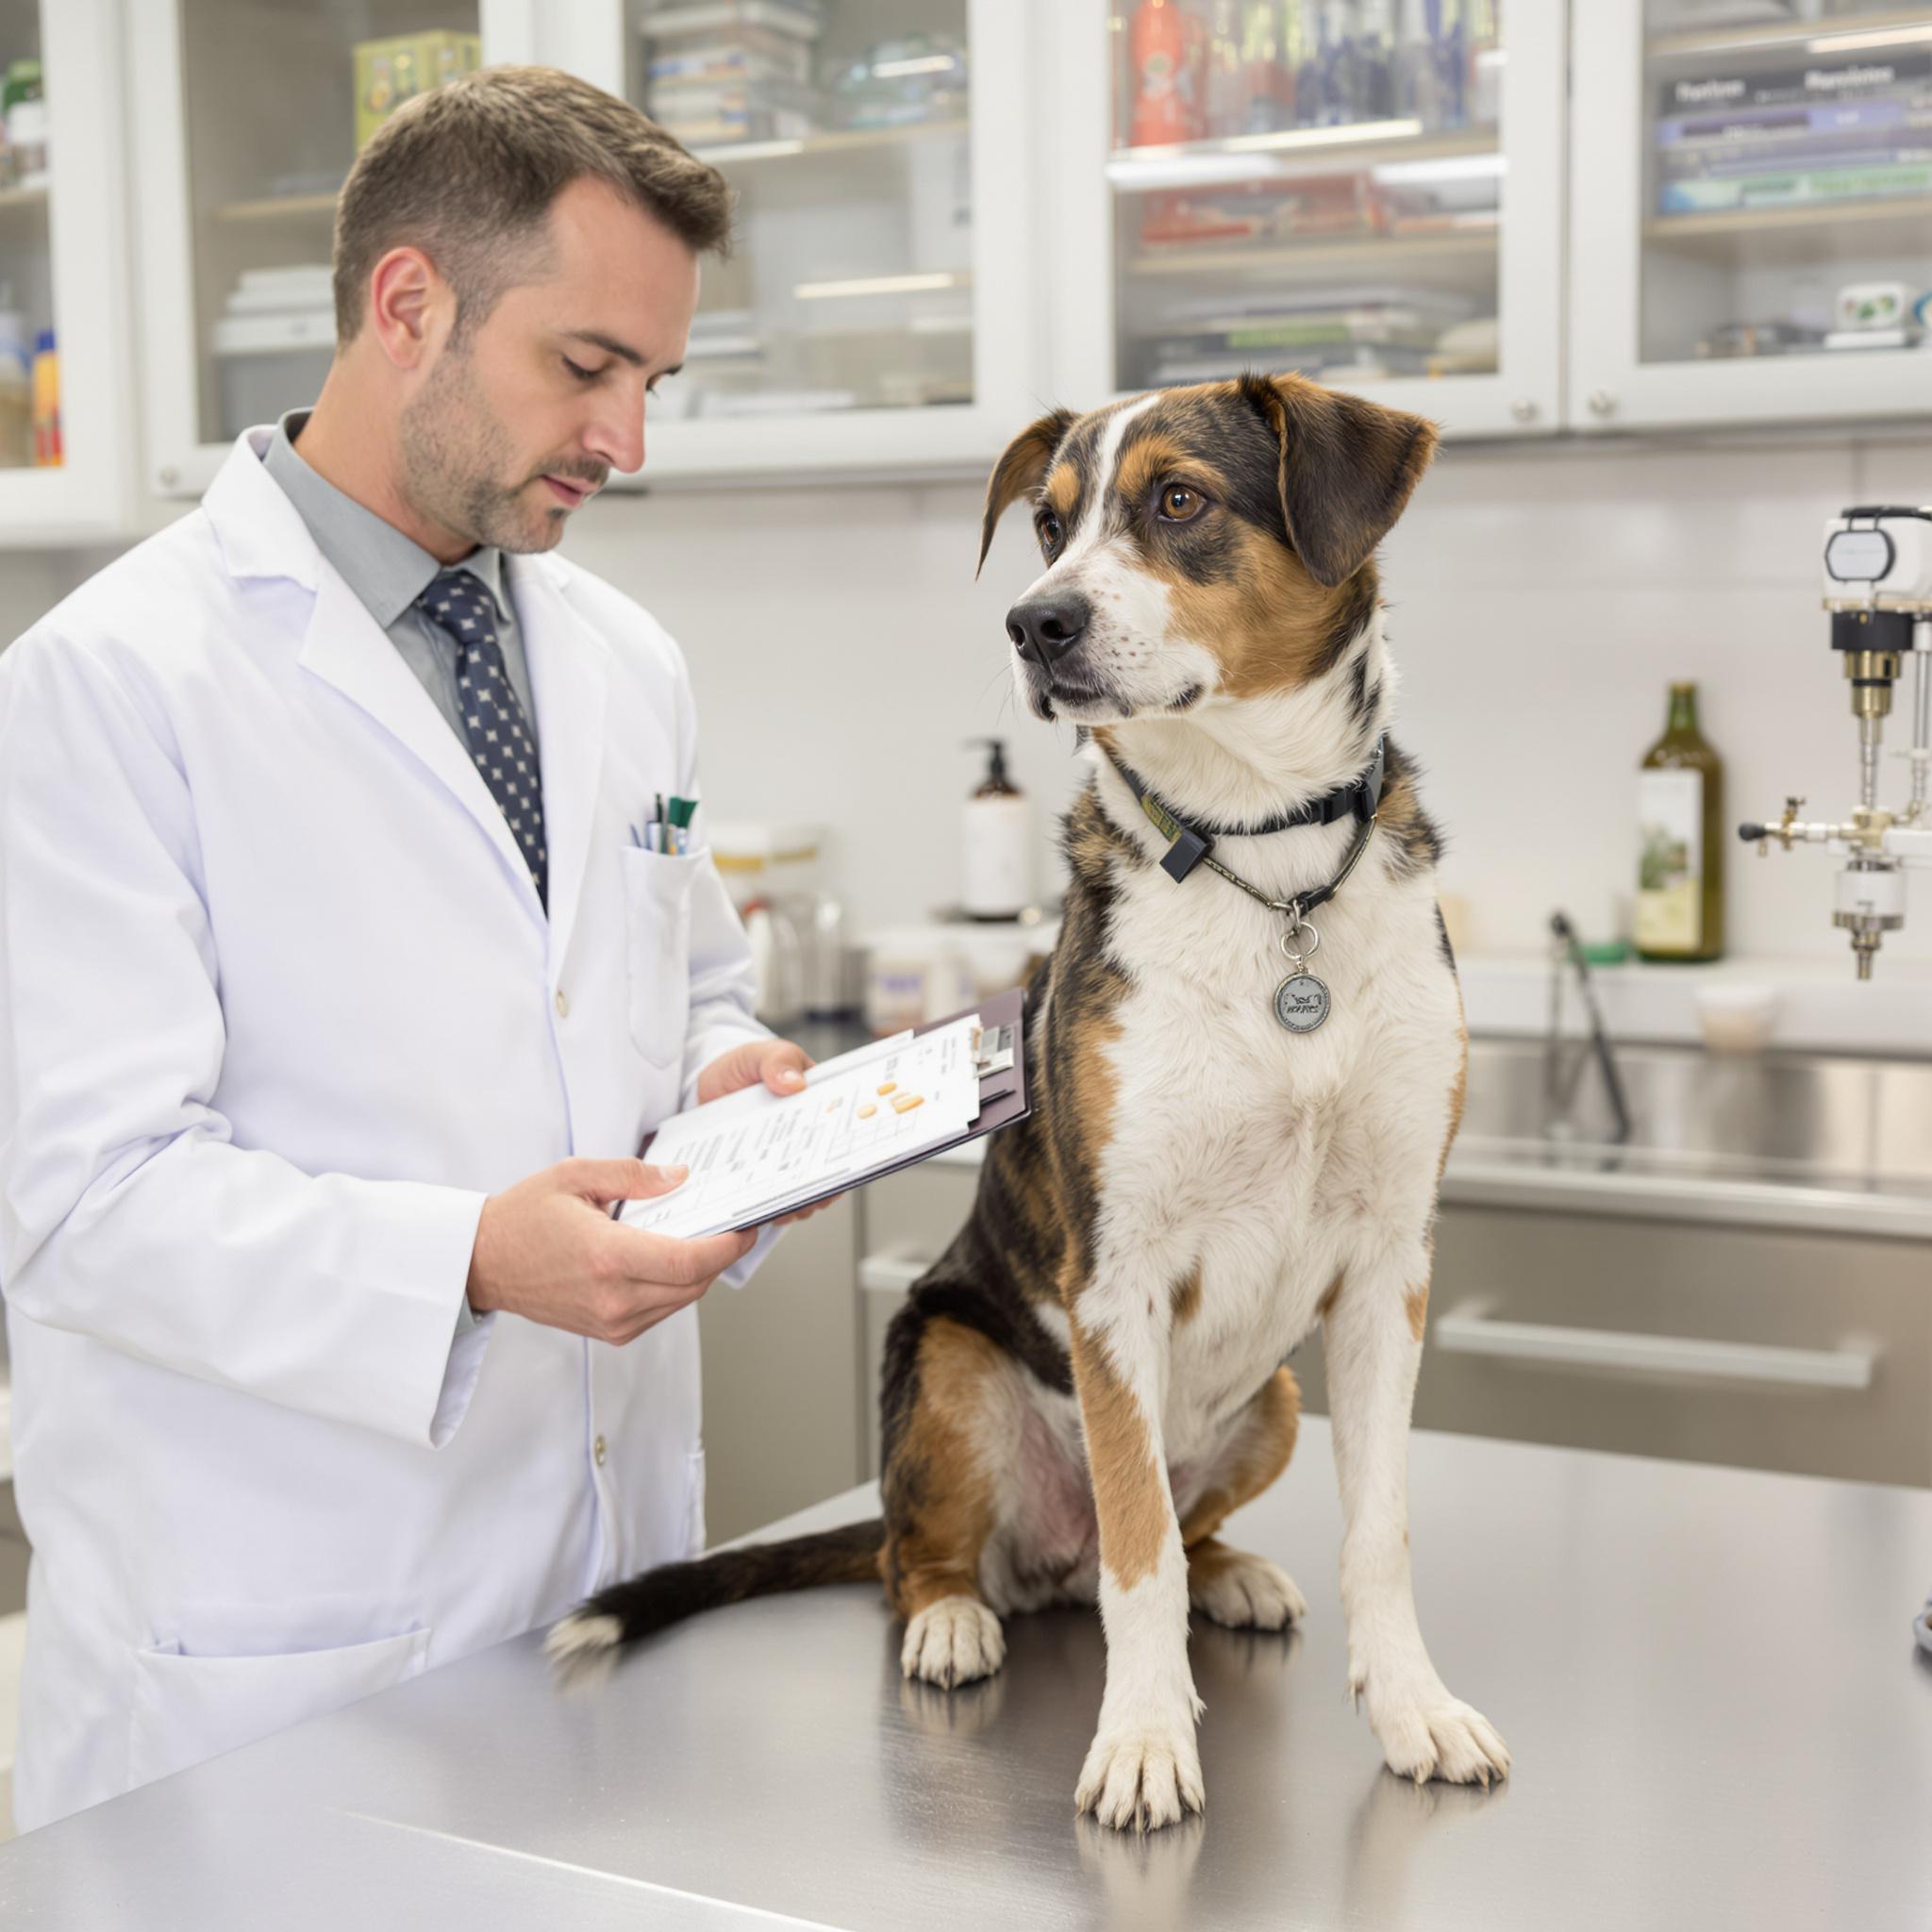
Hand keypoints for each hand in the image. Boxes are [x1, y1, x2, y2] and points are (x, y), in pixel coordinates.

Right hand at [466, 1157, 756, 1345]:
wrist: (484, 1263)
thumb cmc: (523, 1217)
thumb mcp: (575, 1175)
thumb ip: (634, 1174)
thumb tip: (681, 1178)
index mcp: (606, 1257)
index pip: (688, 1262)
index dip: (727, 1246)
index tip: (745, 1227)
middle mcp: (612, 1298)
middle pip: (694, 1284)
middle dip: (722, 1255)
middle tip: (735, 1226)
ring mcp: (611, 1321)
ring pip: (682, 1300)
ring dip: (701, 1272)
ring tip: (707, 1238)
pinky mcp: (610, 1332)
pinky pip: (662, 1310)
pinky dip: (677, 1287)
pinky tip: (672, 1259)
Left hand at [694, 1038, 833, 1228]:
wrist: (706, 1086)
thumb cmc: (742, 1068)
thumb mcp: (758, 1055)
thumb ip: (777, 1061)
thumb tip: (795, 1082)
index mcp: (819, 1106)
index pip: (843, 1133)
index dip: (849, 1152)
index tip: (841, 1166)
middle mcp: (808, 1139)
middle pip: (827, 1170)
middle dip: (822, 1188)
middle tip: (809, 1197)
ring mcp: (785, 1160)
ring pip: (802, 1191)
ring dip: (797, 1204)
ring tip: (783, 1210)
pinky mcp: (760, 1176)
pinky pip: (768, 1198)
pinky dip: (766, 1207)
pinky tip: (757, 1211)